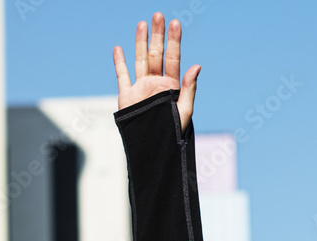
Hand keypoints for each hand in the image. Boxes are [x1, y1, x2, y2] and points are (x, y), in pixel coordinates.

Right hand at [113, 12, 199, 132]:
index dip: (174, 41)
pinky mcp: (127, 97)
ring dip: (141, 42)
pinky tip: (119, 49)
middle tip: (159, 15)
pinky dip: (119, 63)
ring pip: (140, 60)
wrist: (154, 149)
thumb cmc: (173, 134)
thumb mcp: (184, 111)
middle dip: (158, 35)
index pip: (173, 58)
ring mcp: (141, 88)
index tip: (175, 23)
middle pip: (156, 54)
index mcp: (171, 86)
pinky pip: (122, 76)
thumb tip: (197, 66)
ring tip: (142, 24)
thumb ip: (189, 89)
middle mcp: (156, 84)